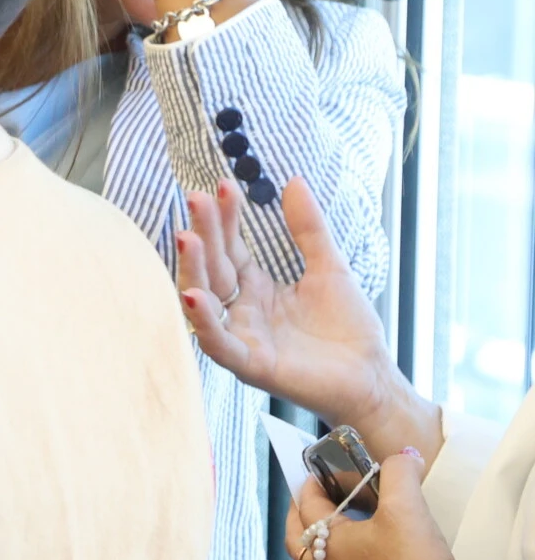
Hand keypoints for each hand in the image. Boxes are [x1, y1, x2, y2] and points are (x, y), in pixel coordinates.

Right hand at [176, 178, 438, 458]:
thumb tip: (294, 181)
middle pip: (215, 268)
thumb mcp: (329, 268)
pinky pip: (219, 343)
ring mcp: (243, 336)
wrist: (372, 378)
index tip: (222, 186)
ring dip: (194, 270)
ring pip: (207, 301)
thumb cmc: (347, 330)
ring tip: (187, 237)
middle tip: (195, 198)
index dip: (226, 218)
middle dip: (204, 233)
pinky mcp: (250, 363)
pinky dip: (204, 322)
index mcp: (256, 289)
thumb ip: (308, 229)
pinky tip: (195, 296)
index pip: (231, 248)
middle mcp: (241, 311)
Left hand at [292, 450, 462, 559]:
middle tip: (310, 501)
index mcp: (326, 543)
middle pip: (296, 541)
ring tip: (339, 534)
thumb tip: (402, 457)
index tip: (314, 473)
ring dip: (320, 547)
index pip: (306, 505)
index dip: (310, 484)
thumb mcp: (408, 510)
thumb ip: (400, 475)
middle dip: (299, 517)